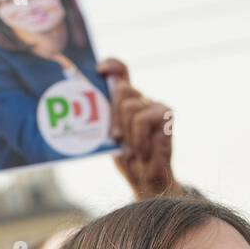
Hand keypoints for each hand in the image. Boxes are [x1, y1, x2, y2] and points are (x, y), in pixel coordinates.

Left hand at [99, 58, 178, 199]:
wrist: (149, 183)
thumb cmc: (129, 160)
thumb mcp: (109, 137)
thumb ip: (103, 118)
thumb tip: (83, 104)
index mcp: (127, 101)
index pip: (121, 70)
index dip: (111, 65)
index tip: (99, 71)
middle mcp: (142, 99)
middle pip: (121, 88)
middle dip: (113, 114)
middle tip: (115, 136)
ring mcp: (155, 106)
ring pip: (129, 105)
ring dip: (127, 132)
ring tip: (132, 148)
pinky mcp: (165, 116)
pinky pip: (142, 118)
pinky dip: (138, 138)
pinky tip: (143, 151)